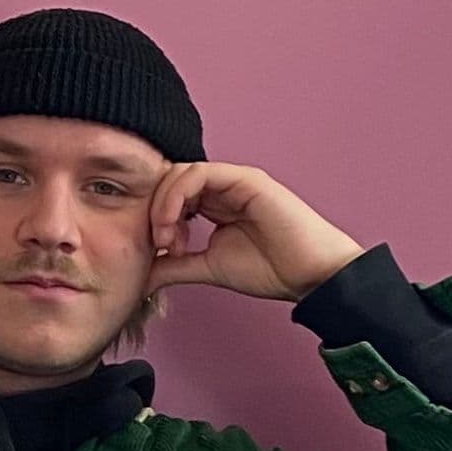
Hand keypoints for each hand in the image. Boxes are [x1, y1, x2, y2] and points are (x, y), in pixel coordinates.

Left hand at [146, 162, 365, 305]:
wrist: (310, 276)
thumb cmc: (271, 270)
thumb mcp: (209, 267)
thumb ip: (176, 266)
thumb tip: (141, 277)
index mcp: (215, 204)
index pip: (170, 195)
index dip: (154, 217)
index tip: (155, 250)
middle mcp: (223, 188)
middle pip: (170, 180)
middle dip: (154, 210)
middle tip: (156, 243)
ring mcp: (234, 181)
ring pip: (180, 173)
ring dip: (163, 204)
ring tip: (165, 237)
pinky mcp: (245, 179)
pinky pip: (199, 173)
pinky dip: (178, 195)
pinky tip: (174, 222)